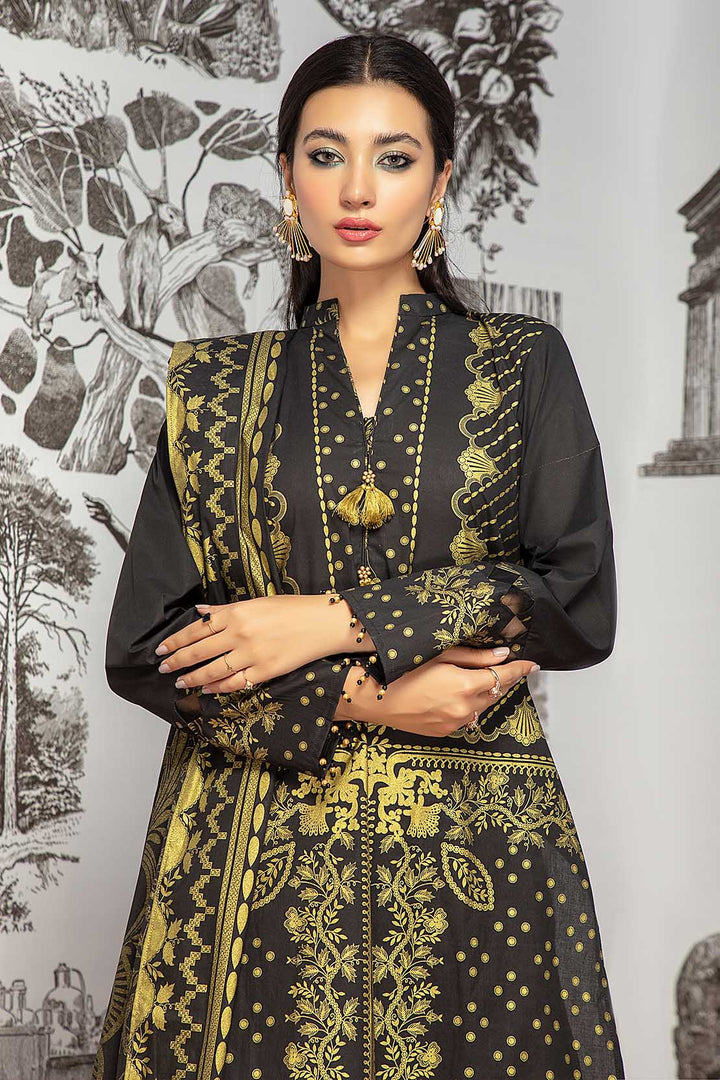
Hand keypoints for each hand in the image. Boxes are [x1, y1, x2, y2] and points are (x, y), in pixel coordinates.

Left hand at [154, 594, 371, 693]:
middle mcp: (240, 634)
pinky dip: (218, 688)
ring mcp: (252, 654)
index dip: (176, 641)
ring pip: (212, 670)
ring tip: (180, 682)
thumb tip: (200, 613)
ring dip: (192, 678)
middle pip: (199, 651)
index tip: (162, 649)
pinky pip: (235, 683)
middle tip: (163, 668)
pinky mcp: (265, 671)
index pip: (196, 630)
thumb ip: (225, 610)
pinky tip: (207, 689)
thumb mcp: (256, 602)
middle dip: (177, 661)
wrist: (322, 623)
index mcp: (236, 613)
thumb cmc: (292, 609)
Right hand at [339, 645, 538, 737]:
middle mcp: (465, 708)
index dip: (519, 669)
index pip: (502, 676)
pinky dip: (472, 705)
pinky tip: (462, 694)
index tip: (532, 664)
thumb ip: (475, 657)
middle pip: (497, 692)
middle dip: (505, 679)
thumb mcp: (440, 655)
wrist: (376, 699)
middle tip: (510, 667)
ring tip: (485, 678)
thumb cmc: (404, 671)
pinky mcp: (445, 731)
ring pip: (484, 706)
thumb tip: (502, 655)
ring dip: (488, 693)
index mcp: (465, 686)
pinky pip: (468, 717)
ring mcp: (455, 723)